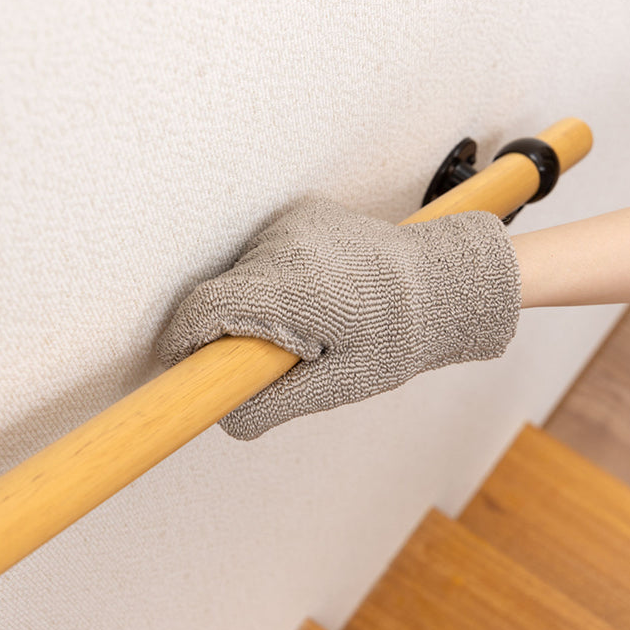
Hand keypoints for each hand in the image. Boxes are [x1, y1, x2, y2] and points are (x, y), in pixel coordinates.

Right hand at [157, 196, 520, 439]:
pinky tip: (319, 293)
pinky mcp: (302, 211)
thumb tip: (224, 418)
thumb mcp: (342, 385)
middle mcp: (287, 243)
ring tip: (315, 319)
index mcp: (294, 287)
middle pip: (222, 292)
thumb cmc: (402, 337)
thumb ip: (274, 404)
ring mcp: (294, 220)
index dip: (185, 341)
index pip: (204, 308)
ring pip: (242, 273)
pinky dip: (275, 278)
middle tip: (285, 351)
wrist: (444, 283)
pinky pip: (264, 253)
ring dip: (259, 303)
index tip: (189, 364)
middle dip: (235, 328)